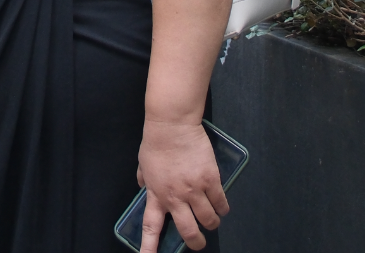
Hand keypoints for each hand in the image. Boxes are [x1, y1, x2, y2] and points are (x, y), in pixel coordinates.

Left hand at [136, 119, 227, 252]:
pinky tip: (222, 207)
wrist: (172, 124)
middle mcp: (175, 197)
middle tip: (199, 242)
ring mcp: (194, 189)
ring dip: (212, 224)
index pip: (151, 227)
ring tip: (212, 221)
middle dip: (196, 242)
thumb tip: (142, 186)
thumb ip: (144, 179)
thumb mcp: (143, 164)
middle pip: (188, 231)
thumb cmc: (155, 142)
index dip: (150, 247)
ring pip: (209, 219)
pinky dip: (223, 208)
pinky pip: (221, 202)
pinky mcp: (210, 179)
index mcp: (156, 195)